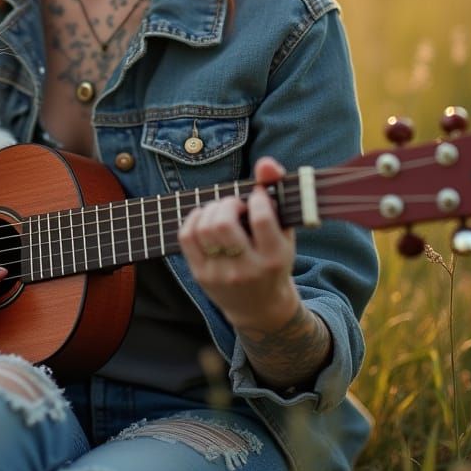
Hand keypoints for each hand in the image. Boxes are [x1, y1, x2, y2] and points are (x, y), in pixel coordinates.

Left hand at [178, 157, 299, 331]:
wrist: (260, 308)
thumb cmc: (274, 260)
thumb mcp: (284, 232)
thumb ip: (277, 193)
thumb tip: (265, 163)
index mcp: (275, 258)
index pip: (262, 219)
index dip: (257, 198)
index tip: (257, 196)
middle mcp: (247, 270)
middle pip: (223, 223)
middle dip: (227, 203)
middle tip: (235, 205)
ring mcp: (221, 274)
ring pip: (203, 228)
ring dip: (210, 209)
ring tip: (221, 211)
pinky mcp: (201, 275)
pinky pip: (186, 237)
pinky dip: (193, 218)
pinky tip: (205, 217)